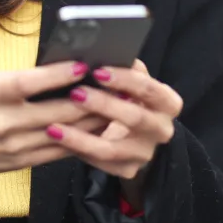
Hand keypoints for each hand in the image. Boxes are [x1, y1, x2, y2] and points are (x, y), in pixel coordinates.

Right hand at [0, 61, 110, 199]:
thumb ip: (21, 78)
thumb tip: (63, 70)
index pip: (31, 82)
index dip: (60, 74)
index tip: (84, 64)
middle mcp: (5, 122)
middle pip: (56, 112)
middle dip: (89, 99)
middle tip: (113, 85)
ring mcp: (15, 146)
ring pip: (64, 133)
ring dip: (92, 120)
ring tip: (113, 105)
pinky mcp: (23, 162)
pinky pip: (59, 151)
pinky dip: (81, 138)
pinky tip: (97, 127)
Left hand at [43, 59, 182, 205]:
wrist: (137, 134)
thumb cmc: (130, 97)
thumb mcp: (132, 82)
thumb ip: (124, 70)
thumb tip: (101, 52)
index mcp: (168, 103)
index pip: (151, 90)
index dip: (125, 80)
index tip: (98, 71)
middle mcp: (162, 130)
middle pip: (134, 118)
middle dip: (103, 105)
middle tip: (75, 93)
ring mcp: (145, 154)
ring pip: (112, 149)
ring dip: (81, 137)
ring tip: (54, 125)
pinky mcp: (129, 170)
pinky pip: (100, 164)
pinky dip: (77, 151)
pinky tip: (58, 139)